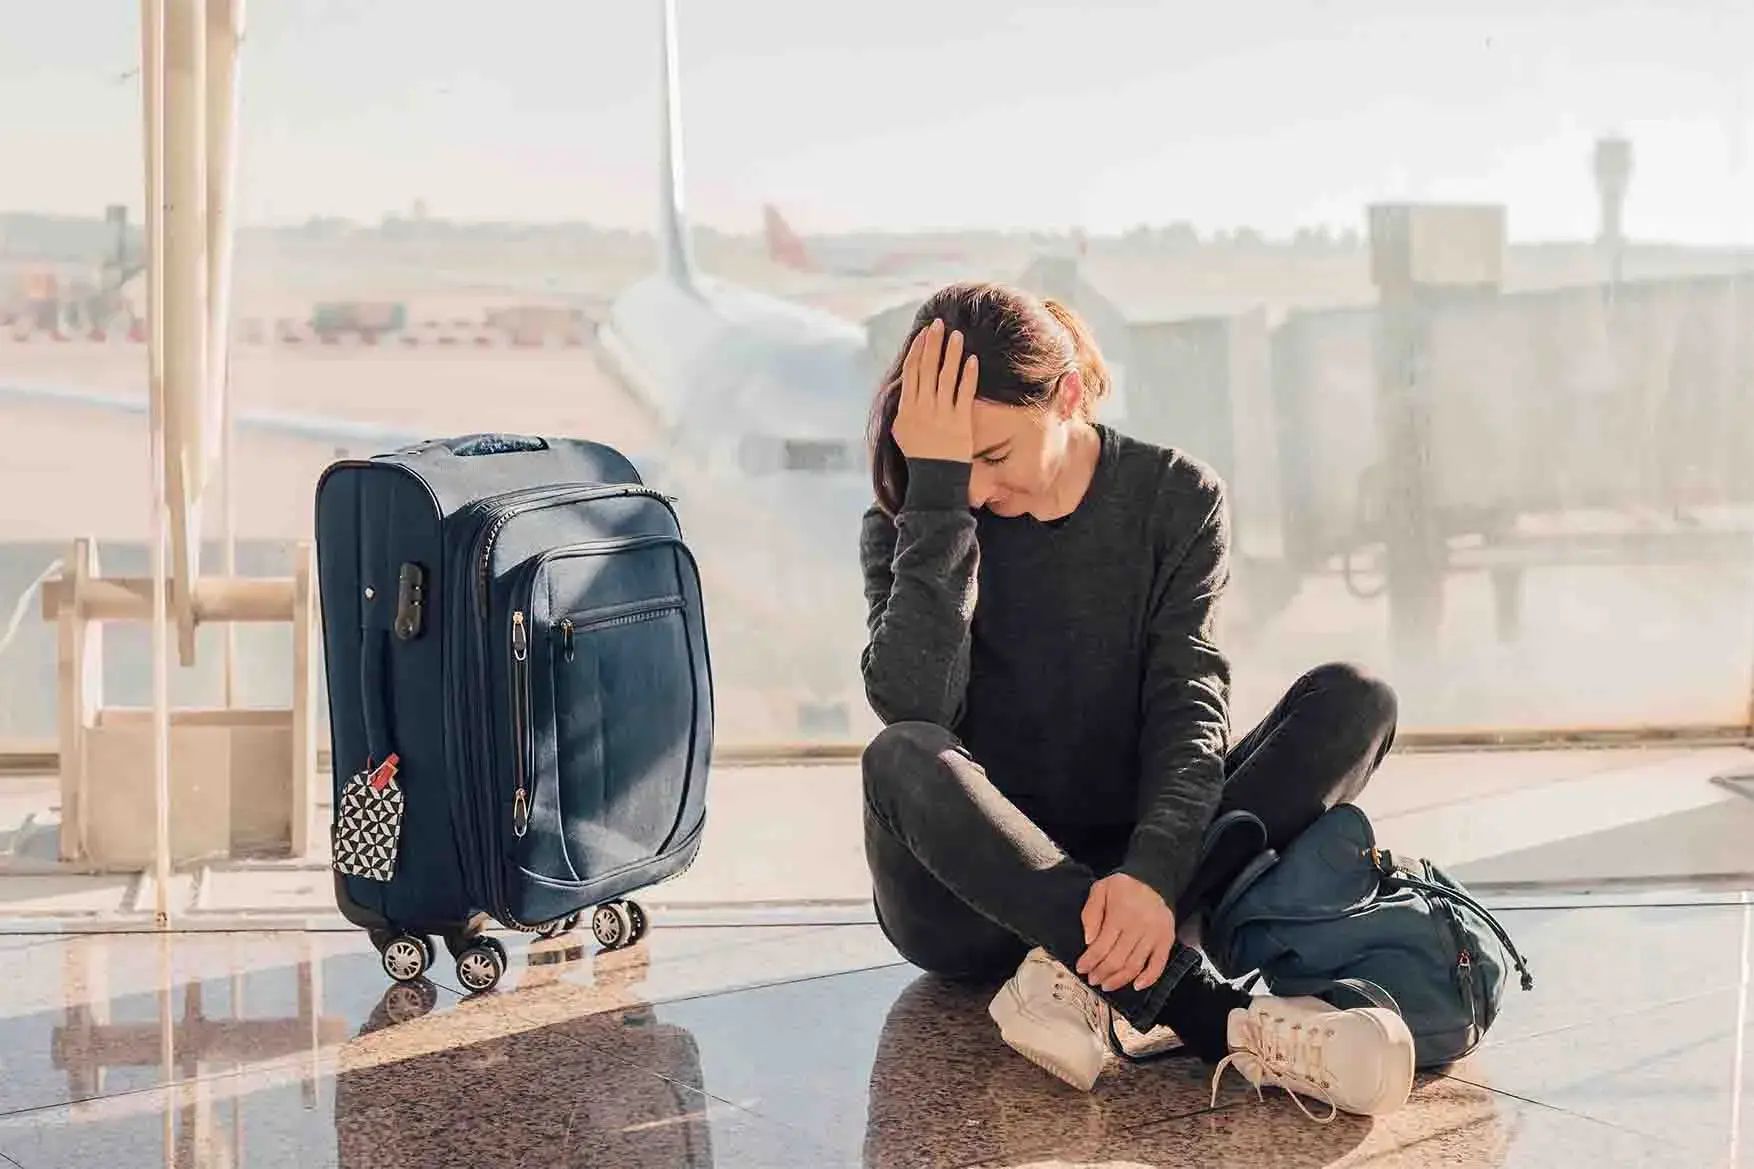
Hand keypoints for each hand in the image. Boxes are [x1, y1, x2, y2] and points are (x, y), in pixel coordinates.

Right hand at [892, 318, 976, 462]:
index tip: (924, 333)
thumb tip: (906, 382)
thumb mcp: (901, 429)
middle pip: (927, 368)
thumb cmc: (918, 453)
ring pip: (946, 377)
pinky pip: (964, 393)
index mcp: (907, 408)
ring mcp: (942, 414)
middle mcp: (923, 408)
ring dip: (951, 353)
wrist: (935, 477)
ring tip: (957, 335)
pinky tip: (971, 359)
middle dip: (933, 343)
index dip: (917, 349)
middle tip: (939, 324)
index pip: (911, 371)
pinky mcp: (960, 422)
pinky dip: (967, 375)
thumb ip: (904, 405)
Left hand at [1077, 873, 1176, 992]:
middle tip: (1092, 979)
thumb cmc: (1124, 886)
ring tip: (1107, 984)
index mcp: (1120, 914)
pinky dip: (1148, 978)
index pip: (1101, 946)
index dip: (1089, 961)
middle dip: (1101, 973)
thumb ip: (1091, 914)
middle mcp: (1139, 927)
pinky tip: (1136, 985)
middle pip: (1117, 960)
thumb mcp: (1100, 890)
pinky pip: (1158, 965)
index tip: (1081, 968)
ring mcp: (1154, 935)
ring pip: (1135, 966)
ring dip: (1119, 980)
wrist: (1153, 879)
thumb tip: (1089, 941)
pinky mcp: (1166, 940)